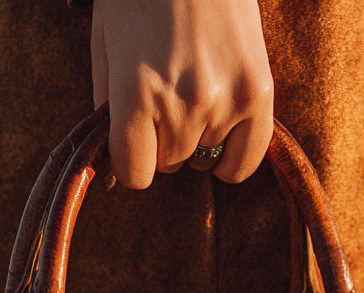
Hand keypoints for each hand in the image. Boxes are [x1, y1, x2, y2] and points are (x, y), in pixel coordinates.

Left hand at [91, 0, 273, 188]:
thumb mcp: (105, 47)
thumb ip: (105, 112)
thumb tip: (114, 169)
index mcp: (136, 91)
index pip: (133, 174)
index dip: (130, 159)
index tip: (133, 139)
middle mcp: (182, 102)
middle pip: (168, 164)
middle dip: (162, 140)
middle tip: (166, 94)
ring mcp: (224, 100)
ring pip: (202, 160)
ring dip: (196, 138)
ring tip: (195, 89)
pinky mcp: (258, 94)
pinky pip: (243, 162)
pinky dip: (230, 158)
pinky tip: (222, 132)